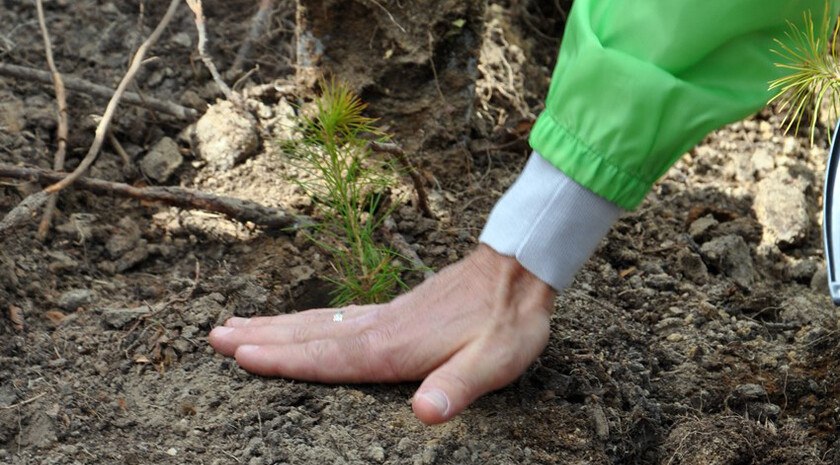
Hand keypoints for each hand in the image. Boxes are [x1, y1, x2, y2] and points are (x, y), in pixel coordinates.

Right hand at [208, 244, 555, 424]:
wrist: (517, 270)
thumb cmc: (506, 322)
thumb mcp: (494, 363)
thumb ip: (456, 388)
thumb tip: (425, 416)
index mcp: (394, 347)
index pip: (329, 357)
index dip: (284, 359)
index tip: (240, 355)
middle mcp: (380, 328)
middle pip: (310, 335)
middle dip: (262, 339)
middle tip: (213, 336)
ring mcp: (383, 316)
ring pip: (317, 323)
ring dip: (274, 326)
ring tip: (235, 325)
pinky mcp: (392, 310)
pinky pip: (336, 316)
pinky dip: (305, 319)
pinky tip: (294, 322)